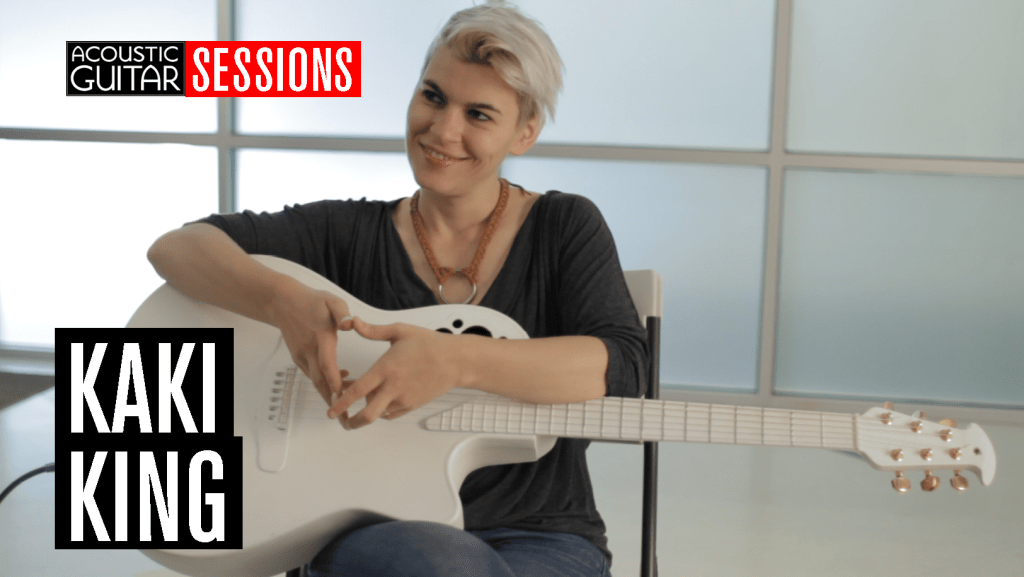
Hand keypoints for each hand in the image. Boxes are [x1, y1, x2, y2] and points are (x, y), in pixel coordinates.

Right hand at [268, 284, 353, 406]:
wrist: (283, 303)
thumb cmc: (311, 301)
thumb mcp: (332, 301)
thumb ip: (342, 313)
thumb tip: (350, 324)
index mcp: (320, 337)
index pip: (327, 363)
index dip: (335, 381)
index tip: (343, 396)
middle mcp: (309, 349)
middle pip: (320, 380)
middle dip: (333, 399)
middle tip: (345, 416)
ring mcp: (302, 355)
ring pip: (315, 380)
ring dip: (329, 394)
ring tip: (344, 407)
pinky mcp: (299, 358)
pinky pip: (312, 375)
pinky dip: (324, 383)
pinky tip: (338, 385)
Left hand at [328, 318, 464, 429]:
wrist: (456, 361)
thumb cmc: (430, 344)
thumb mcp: (400, 331)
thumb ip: (373, 330)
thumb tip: (353, 323)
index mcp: (387, 369)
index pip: (358, 391)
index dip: (341, 402)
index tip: (330, 409)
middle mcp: (394, 387)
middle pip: (367, 414)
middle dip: (351, 421)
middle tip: (341, 420)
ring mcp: (404, 399)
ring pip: (378, 414)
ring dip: (367, 410)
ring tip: (362, 400)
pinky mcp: (413, 405)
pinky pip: (391, 414)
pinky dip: (382, 411)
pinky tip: (380, 400)